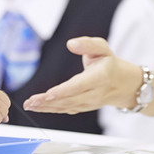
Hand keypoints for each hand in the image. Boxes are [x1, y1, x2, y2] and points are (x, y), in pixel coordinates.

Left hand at [23, 37, 141, 112]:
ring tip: (29, 105)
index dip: (64, 91)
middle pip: (69, 99)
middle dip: (48, 101)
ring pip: (66, 107)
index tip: (49, 94)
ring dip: (46, 107)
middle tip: (31, 101)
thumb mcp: (102, 48)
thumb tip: (71, 44)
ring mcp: (89, 103)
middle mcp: (95, 93)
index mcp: (100, 77)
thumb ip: (87, 44)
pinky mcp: (83, 107)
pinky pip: (66, 110)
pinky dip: (51, 110)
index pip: (80, 86)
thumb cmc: (109, 63)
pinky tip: (37, 108)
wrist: (124, 84)